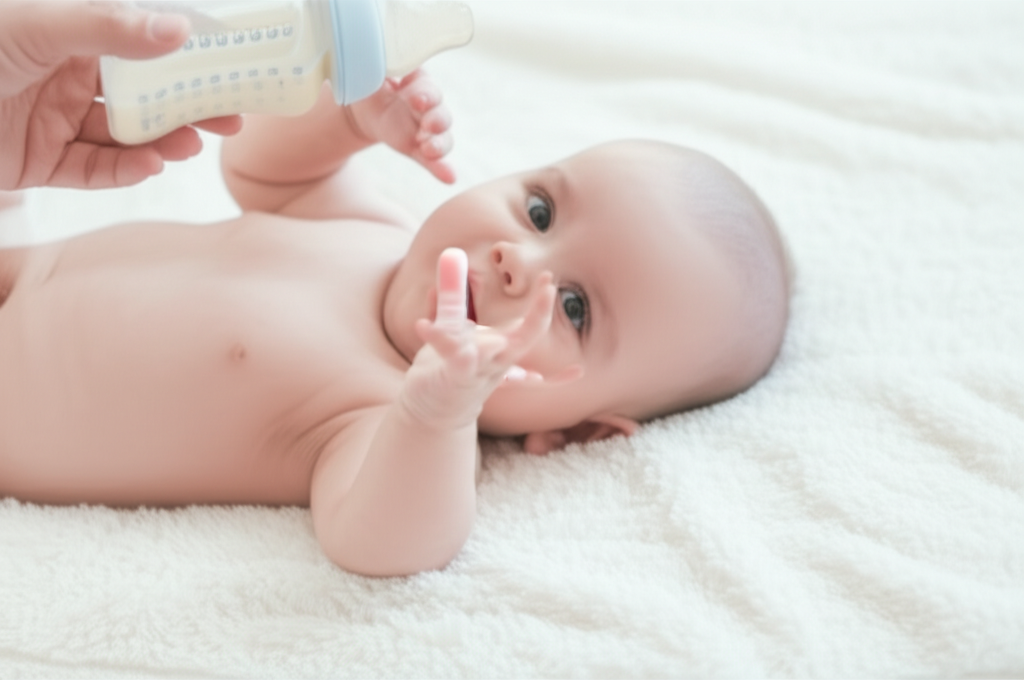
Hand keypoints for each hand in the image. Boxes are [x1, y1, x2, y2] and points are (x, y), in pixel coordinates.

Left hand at [0, 1, 242, 189]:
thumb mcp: (36, 27)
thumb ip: (108, 26)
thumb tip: (180, 28)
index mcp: (67, 33)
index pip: (140, 42)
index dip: (186, 55)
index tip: (230, 65)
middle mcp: (64, 75)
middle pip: (141, 93)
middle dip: (187, 106)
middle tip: (231, 118)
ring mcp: (53, 120)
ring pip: (123, 135)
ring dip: (161, 140)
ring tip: (192, 145)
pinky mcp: (38, 163)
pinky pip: (92, 169)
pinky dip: (123, 170)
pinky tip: (149, 165)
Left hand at [345, 69, 455, 183]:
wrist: (362, 104)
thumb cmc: (368, 79)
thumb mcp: (370, 70)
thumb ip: (376, 66)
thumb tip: (373, 58)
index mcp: (417, 82)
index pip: (428, 88)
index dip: (425, 94)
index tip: (417, 100)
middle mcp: (428, 106)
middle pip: (441, 114)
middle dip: (437, 120)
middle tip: (428, 125)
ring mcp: (425, 129)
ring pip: (442, 138)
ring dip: (440, 145)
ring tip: (430, 150)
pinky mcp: (418, 148)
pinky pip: (433, 160)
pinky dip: (442, 169)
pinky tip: (449, 178)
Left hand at [400, 248, 555, 430]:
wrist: (433, 412)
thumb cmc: (451, 368)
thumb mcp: (454, 329)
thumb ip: (453, 296)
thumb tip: (450, 255)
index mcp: (503, 350)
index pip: (530, 328)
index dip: (541, 305)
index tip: (548, 278)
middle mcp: (497, 362)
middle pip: (524, 341)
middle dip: (538, 316)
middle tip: (549, 290)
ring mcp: (476, 372)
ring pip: (486, 353)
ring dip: (486, 336)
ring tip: (492, 313)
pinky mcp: (452, 377)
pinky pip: (449, 357)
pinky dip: (438, 338)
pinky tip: (422, 324)